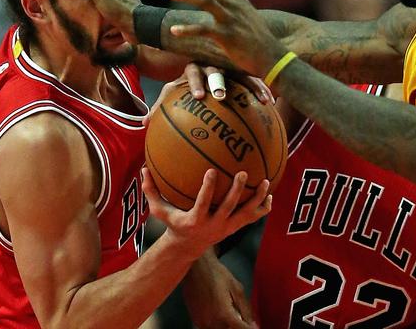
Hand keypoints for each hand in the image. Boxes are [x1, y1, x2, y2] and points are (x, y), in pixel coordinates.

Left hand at [143, 67, 271, 125]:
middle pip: (216, 70)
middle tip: (221, 96)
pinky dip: (260, 90)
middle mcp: (211, 64)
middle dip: (218, 82)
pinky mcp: (241, 71)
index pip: (192, 72)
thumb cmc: (185, 83)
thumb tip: (145, 124)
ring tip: (259, 99)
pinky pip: (252, 80)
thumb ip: (160, 105)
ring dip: (249, 86)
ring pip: (240, 74)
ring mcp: (228, 66)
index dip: (195, 83)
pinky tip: (270, 102)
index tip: (198, 96)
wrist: (200, 57)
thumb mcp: (173, 91)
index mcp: (193, 67)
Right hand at [143, 167, 270, 260]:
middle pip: (229, 207)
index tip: (212, 170)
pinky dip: (263, 208)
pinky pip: (253, 218)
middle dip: (237, 190)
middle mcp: (214, 225)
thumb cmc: (173, 223)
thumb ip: (151, 191)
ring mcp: (227, 228)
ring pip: (246, 214)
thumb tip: (144, 169)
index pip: (203, 203)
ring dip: (257, 198)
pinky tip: (270, 195)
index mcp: (196, 220)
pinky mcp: (236, 228)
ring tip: (266, 182)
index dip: (208, 188)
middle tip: (244, 172)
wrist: (188, 247)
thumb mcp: (159, 211)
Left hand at [166, 0, 287, 77]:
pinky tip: (174, 31)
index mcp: (239, 2)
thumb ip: (235, 11)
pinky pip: (203, 29)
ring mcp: (231, 20)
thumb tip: (220, 9)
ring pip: (206, 0)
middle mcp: (234, 7)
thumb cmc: (260, 42)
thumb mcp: (249, 20)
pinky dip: (187, 29)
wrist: (273, 58)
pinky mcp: (228, 37)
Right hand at [183, 249, 257, 328]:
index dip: (250, 328)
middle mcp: (211, 322)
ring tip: (229, 312)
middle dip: (238, 326)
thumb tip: (252, 323)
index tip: (254, 326)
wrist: (196, 268)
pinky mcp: (196, 321)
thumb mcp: (237, 288)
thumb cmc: (216, 274)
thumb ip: (246, 309)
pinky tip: (219, 313)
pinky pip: (209, 328)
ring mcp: (202, 322)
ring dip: (227, 326)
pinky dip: (217, 324)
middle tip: (239, 315)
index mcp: (224, 315)